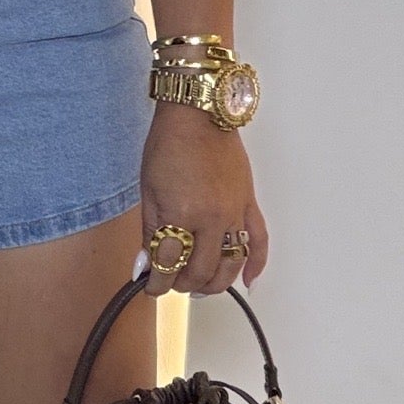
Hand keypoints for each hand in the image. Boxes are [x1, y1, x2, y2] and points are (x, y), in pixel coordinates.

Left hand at [137, 103, 268, 296]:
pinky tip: (247, 282)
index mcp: (181, 213)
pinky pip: (259, 241)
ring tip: (199, 287)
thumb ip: (149, 231)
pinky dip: (255, 265)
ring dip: (214, 283)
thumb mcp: (148, 190)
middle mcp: (212, 218)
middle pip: (200, 270)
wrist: (199, 116)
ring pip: (230, 264)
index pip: (168, 263)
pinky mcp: (249, 204)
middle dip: (181, 283)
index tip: (149, 286)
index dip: (156, 282)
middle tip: (170, 283)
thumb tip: (144, 264)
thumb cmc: (170, 145)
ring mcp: (234, 212)